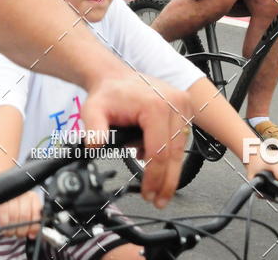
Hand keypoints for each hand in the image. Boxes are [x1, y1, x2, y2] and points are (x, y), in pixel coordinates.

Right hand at [0, 191, 41, 237]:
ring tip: (11, 233)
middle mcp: (23, 193)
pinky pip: (4, 213)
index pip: (36, 211)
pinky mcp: (1, 199)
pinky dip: (4, 224)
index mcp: (32, 197)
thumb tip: (32, 234)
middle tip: (19, 234)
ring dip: (12, 229)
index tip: (31, 234)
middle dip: (22, 230)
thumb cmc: (16, 208)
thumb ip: (31, 221)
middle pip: (25, 215)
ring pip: (14, 215)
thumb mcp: (26, 212)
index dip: (34, 226)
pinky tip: (4, 229)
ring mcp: (12, 195)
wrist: (2, 199)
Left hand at [81, 74, 191, 208]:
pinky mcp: (184, 107)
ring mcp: (182, 104)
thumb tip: (95, 145)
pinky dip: (170, 153)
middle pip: (174, 154)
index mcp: (156, 105)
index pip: (159, 152)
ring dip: (169, 170)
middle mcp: (174, 103)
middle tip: (158, 200)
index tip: (147, 194)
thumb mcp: (93, 110)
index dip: (154, 178)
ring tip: (155, 186)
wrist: (116, 77)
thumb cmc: (108, 93)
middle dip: (166, 181)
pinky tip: (155, 162)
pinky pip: (180, 138)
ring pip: (180, 148)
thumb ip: (93, 129)